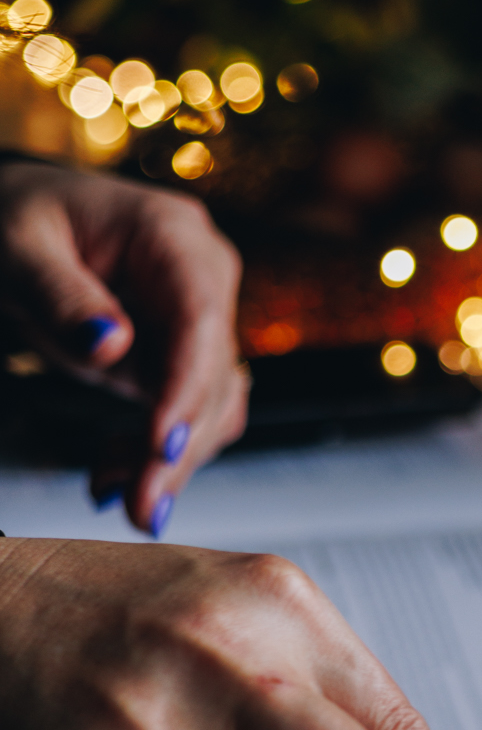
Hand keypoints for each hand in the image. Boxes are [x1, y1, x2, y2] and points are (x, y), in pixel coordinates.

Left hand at [0, 163, 248, 536]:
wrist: (21, 223)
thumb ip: (59, 294)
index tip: (162, 448)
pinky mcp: (184, 356)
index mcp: (172, 236)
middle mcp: (203, 277)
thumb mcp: (18, 247)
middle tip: (139, 509)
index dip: (187, 390)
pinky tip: (115, 473)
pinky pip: (187, 414)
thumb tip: (110, 346)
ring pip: (212, 408)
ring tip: (112, 491)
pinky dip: (155, 451)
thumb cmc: (18, 220)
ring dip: (169, 459)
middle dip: (177, 448)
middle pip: (214, 377)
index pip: (200, 321)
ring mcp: (200, 320)